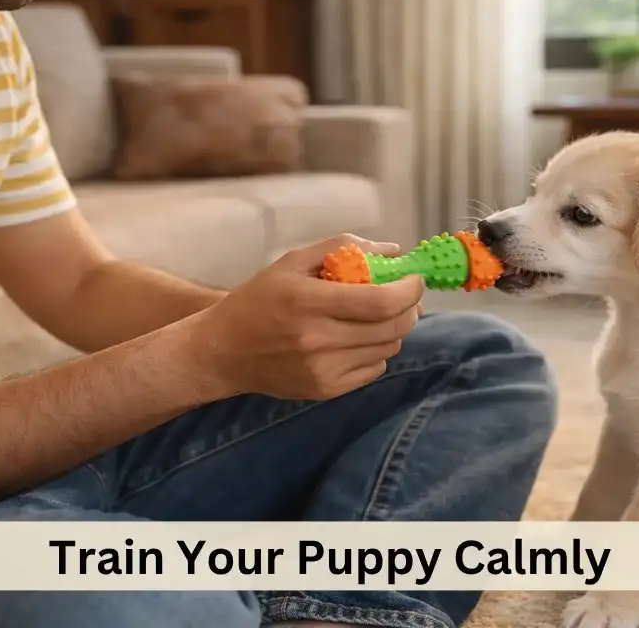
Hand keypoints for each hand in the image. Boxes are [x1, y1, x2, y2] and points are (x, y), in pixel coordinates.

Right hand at [190, 234, 424, 400]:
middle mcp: (316, 339)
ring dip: (393, 328)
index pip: (379, 302)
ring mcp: (322, 370)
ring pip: (388, 348)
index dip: (408, 290)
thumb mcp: (292, 262)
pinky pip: (374, 369)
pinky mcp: (326, 390)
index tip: (414, 279)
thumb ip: (342, 248)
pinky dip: (376, 351)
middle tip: (405, 296)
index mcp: (307, 302)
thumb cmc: (259, 299)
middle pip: (391, 327)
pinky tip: (356, 338)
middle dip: (409, 308)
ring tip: (375, 315)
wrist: (224, 351)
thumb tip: (393, 251)